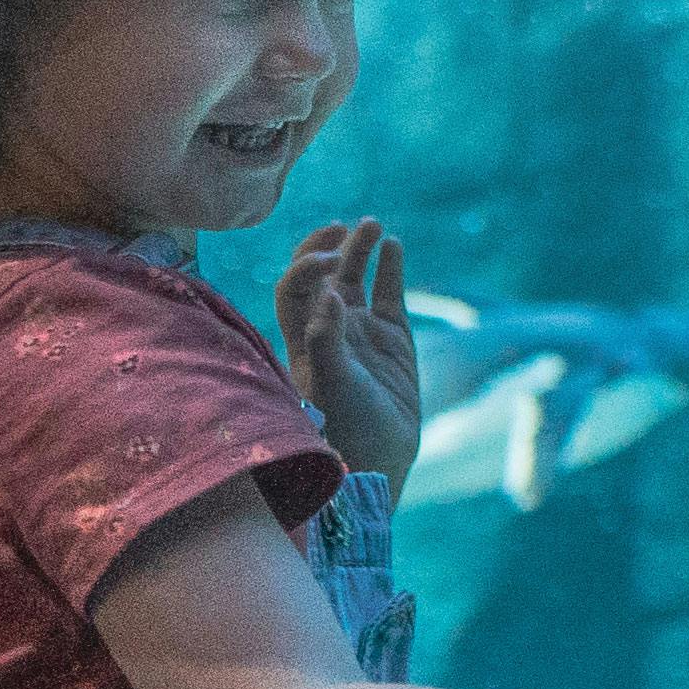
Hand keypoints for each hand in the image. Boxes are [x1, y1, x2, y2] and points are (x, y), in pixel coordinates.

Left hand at [277, 218, 421, 483]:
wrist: (377, 463)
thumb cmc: (344, 430)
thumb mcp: (331, 385)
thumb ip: (326, 338)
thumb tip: (329, 290)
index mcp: (302, 337)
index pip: (295, 287)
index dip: (307, 267)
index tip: (329, 263)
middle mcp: (327, 329)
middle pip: (320, 275)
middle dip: (327, 247)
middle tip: (343, 227)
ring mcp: (360, 332)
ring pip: (355, 278)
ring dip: (359, 249)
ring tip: (372, 225)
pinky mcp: (393, 339)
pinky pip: (388, 293)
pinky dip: (390, 268)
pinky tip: (394, 245)